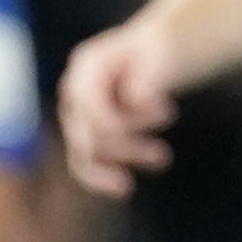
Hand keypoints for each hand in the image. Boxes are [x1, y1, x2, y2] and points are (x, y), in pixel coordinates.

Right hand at [57, 17, 179, 196]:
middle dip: (127, 142)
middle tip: (167, 140)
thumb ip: (149, 75)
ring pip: (85, 149)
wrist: (151, 55)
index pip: (88, 102)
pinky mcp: (86, 131)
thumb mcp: (162, 55)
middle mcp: (73, 89)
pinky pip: (85, 162)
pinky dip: (104, 176)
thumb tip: (136, 99)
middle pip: (86, 129)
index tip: (168, 114)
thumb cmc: (157, 53)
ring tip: (164, 157)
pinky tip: (124, 188)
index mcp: (86, 65)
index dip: (119, 120)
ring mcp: (76, 112)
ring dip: (126, 154)